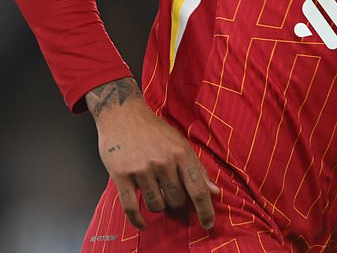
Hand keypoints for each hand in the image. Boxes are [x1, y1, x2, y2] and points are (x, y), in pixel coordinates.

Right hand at [85, 78, 220, 230]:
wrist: (122, 113)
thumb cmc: (154, 130)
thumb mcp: (180, 144)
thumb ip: (197, 169)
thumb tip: (215, 193)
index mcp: (181, 153)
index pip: (198, 189)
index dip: (205, 210)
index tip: (208, 224)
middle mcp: (163, 162)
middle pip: (177, 201)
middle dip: (175, 201)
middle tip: (169, 190)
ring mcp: (141, 169)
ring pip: (156, 206)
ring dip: (157, 205)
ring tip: (154, 191)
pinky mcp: (121, 175)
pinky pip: (131, 207)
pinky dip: (138, 220)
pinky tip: (142, 224)